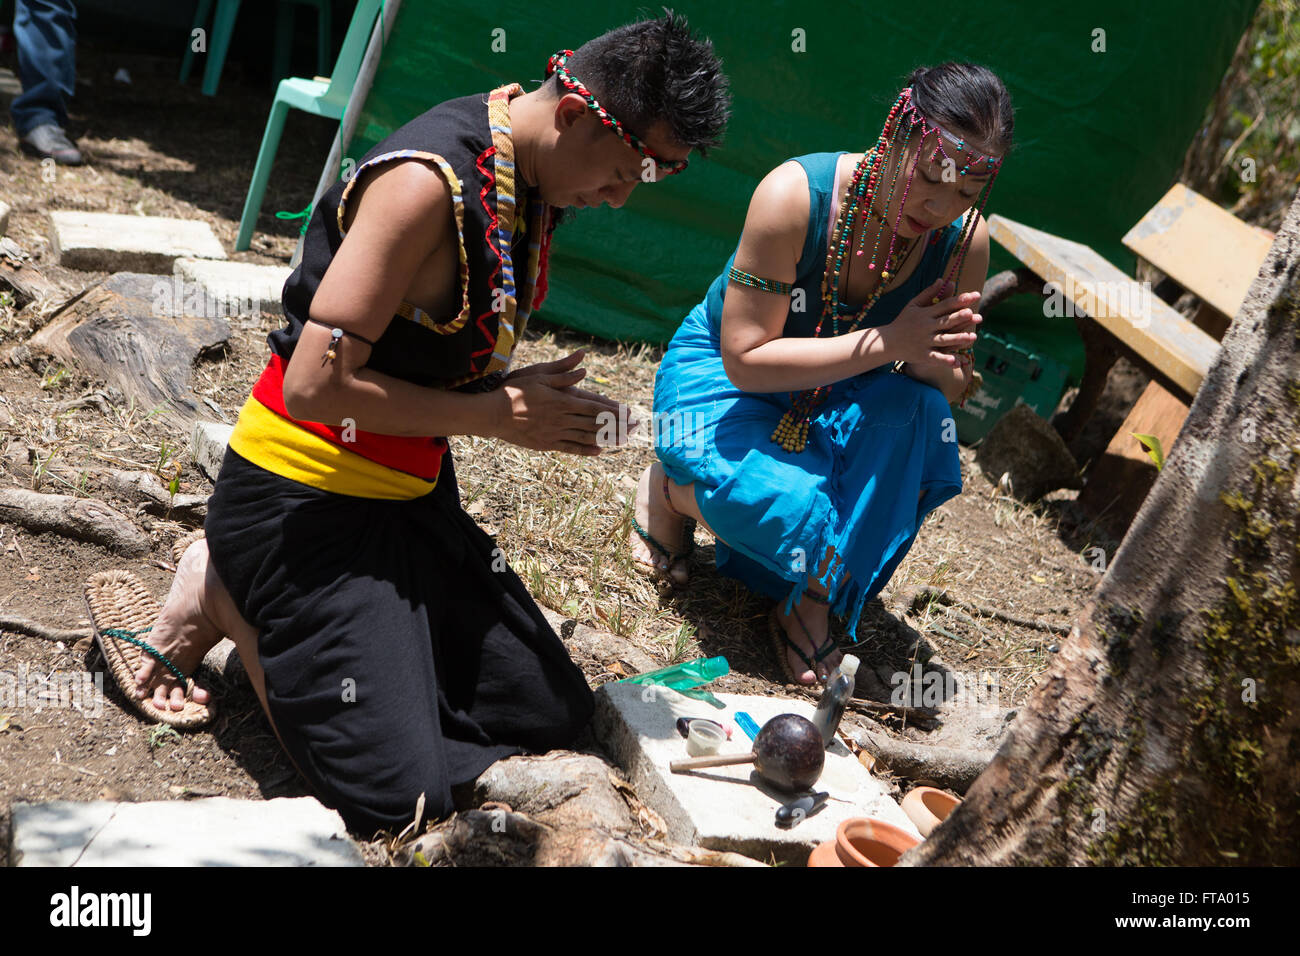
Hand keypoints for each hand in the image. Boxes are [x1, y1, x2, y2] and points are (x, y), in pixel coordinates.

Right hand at [491, 352, 623, 454]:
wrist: (493, 414)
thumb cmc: (515, 390)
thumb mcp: (539, 374)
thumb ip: (563, 371)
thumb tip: (583, 364)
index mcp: (563, 400)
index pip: (595, 406)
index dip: (615, 410)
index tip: (629, 412)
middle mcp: (563, 419)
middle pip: (596, 423)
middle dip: (618, 425)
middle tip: (635, 427)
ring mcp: (556, 433)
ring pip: (587, 437)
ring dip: (608, 438)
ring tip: (624, 439)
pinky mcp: (547, 444)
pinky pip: (572, 448)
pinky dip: (587, 449)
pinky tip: (599, 450)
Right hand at [882, 278, 981, 369]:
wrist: (886, 342)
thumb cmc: (902, 321)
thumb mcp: (913, 305)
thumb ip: (929, 293)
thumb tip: (942, 279)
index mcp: (925, 313)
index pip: (945, 305)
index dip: (960, 300)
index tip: (974, 296)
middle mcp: (925, 327)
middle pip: (945, 321)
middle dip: (960, 318)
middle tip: (975, 315)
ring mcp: (924, 342)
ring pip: (943, 340)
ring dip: (957, 339)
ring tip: (973, 337)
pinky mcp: (922, 355)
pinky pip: (935, 358)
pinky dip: (945, 360)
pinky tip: (956, 362)